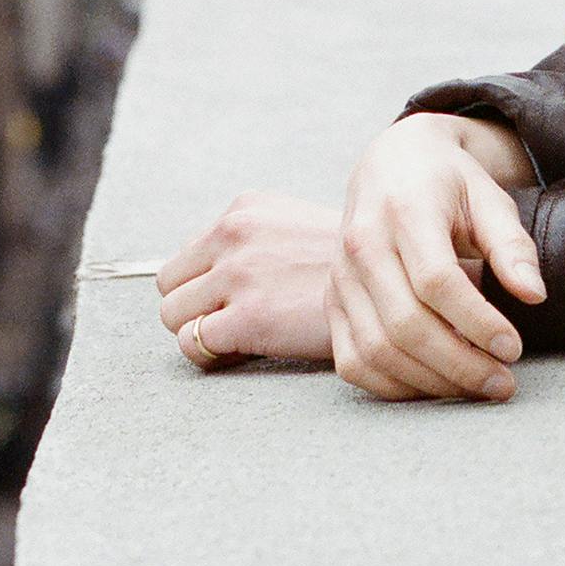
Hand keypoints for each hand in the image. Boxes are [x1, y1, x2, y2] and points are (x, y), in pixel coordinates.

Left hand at [153, 190, 340, 367]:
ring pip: (172, 316)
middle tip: (231, 321)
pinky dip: (209, 355)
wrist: (394, 289)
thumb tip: (209, 273)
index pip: (186, 255)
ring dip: (199, 332)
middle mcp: (234, 234)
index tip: (235, 301)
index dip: (205, 285)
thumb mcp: (295, 227)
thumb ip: (251, 240)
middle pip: (170, 284)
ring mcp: (239, 275)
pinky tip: (243, 351)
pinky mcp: (247, 317)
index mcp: (244, 209)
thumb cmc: (346, 270)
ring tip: (238, 337)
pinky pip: (192, 343)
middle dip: (195, 307)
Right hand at [331, 114, 544, 401]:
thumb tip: (534, 295)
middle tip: (503, 383)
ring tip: (477, 387)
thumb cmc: (448, 183)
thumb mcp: (489, 198)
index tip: (513, 347)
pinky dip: (394, 385)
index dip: (477, 322)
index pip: (436, 281)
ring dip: (431, 381)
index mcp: (404, 211)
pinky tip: (435, 385)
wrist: (391, 164)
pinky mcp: (332, 302)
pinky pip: (353, 360)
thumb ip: (512, 245)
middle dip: (460, 364)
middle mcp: (362, 245)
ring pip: (376, 350)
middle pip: (405, 324)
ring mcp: (340, 277)